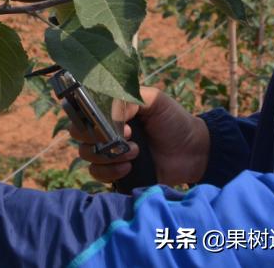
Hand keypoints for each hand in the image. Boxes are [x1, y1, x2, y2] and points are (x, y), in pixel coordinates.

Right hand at [69, 86, 209, 186]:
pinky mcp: (116, 172)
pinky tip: (128, 168)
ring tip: (134, 153)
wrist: (194, 151)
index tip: (111, 121)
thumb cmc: (174, 120)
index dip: (89, 116)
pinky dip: (108, 172)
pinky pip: (96, 174)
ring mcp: (110, 151)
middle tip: (123, 138)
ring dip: (107, 155)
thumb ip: (128, 100)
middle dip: (95, 137)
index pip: (83, 110)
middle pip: (79, 132)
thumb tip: (108, 113)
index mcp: (111, 109)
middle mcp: (106, 129)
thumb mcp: (153, 100)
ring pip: (86, 154)